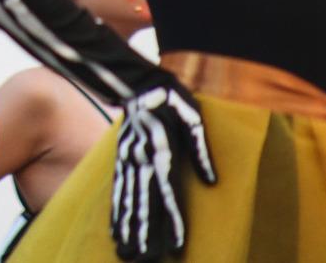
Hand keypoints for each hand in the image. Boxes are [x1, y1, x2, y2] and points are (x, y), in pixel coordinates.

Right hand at [110, 81, 214, 259]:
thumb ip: (201, 148)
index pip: (168, 191)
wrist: (138, 81)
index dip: (172, 219)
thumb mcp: (193, 116)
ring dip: (127, 229)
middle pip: (143, 202)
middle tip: (144, 261)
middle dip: (145, 235)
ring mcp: (128, 160)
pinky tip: (114, 230)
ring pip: (127, 200)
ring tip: (126, 254)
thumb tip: (212, 180)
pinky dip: (116, 212)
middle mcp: (142, 159)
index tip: (176, 246)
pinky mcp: (121, 158)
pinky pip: (117, 190)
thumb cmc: (172, 97)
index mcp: (162, 150)